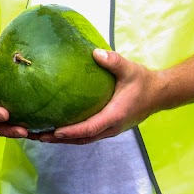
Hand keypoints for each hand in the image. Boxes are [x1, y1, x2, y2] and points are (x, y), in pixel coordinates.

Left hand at [28, 48, 158, 144]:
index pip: (90, 128)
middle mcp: (111, 127)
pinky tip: (54, 128)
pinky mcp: (107, 127)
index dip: (71, 131)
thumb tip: (95, 53)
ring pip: (82, 139)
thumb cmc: (143, 81)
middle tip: (34, 135)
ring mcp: (109, 130)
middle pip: (81, 139)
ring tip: (38, 134)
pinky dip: (69, 135)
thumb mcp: (130, 69)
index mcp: (115, 115)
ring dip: (60, 139)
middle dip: (57, 139)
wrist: (159, 94)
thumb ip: (114, 61)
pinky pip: (86, 135)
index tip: (53, 132)